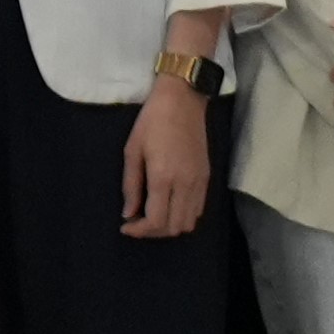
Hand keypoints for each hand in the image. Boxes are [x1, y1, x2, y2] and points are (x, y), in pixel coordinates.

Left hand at [119, 74, 214, 238]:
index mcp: (164, 178)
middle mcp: (186, 185)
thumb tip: (128, 213)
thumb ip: (131, 185)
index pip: (156, 221)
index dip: (140, 231)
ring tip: (151, 216)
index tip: (126, 227)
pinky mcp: (208, 178)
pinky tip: (168, 206)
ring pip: (190, 222)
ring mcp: (200, 182)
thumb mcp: (132, 150)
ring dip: (169, 226)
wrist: (183, 101)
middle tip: (136, 223)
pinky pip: (198, 209)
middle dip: (153, 232)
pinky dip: (183, 215)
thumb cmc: (152, 122)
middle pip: (174, 227)